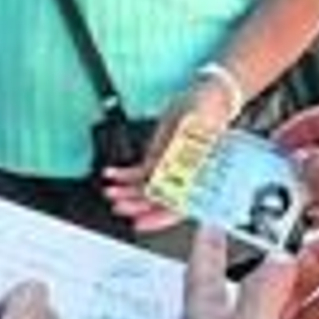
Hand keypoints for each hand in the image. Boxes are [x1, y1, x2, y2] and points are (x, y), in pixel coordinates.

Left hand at [102, 83, 238, 232]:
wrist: (204, 96)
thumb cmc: (208, 109)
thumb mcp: (195, 123)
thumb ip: (183, 144)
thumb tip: (169, 163)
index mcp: (199, 174)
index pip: (180, 205)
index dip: (160, 218)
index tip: (141, 222)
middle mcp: (183, 176)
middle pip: (159, 200)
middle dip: (136, 206)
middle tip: (119, 206)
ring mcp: (169, 169)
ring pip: (146, 189)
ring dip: (127, 192)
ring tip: (110, 192)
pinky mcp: (159, 158)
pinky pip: (140, 173)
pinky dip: (124, 175)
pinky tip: (112, 175)